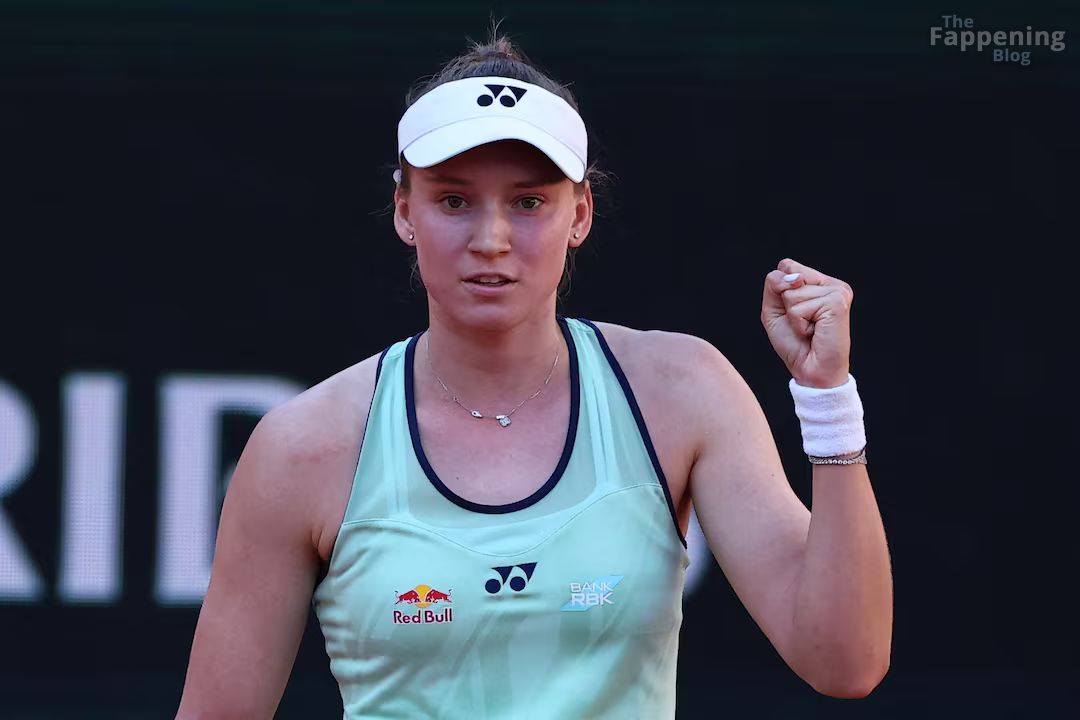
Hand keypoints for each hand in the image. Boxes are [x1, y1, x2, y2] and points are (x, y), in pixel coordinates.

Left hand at [760, 258, 853, 388]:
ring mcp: (837, 291)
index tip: (794, 313)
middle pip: (787, 276)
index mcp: (818, 282)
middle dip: (786, 304)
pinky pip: (799, 308)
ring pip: (792, 293)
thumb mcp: (773, 310)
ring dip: (794, 318)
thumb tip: (794, 277)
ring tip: (810, 329)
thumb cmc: (794, 343)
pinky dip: (799, 324)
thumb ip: (774, 285)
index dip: (779, 291)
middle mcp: (830, 283)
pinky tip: (815, 332)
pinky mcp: (837, 302)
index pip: (786, 266)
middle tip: (803, 323)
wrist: (811, 370)